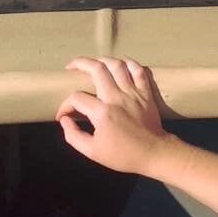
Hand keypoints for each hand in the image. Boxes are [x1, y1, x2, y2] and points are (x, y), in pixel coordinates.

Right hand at [57, 57, 171, 176]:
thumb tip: (64, 120)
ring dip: (102, 60)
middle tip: (71, 67)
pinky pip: (138, 70)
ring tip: (94, 64)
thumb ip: (73, 136)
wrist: (153, 154)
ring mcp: (133, 93)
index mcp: (102, 113)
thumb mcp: (92, 152)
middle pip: (96, 69)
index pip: (77, 98)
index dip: (65, 105)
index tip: (64, 115)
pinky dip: (128, 64)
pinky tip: (120, 66)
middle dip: (80, 64)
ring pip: (117, 65)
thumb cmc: (123, 155)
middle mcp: (117, 98)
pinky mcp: (145, 92)